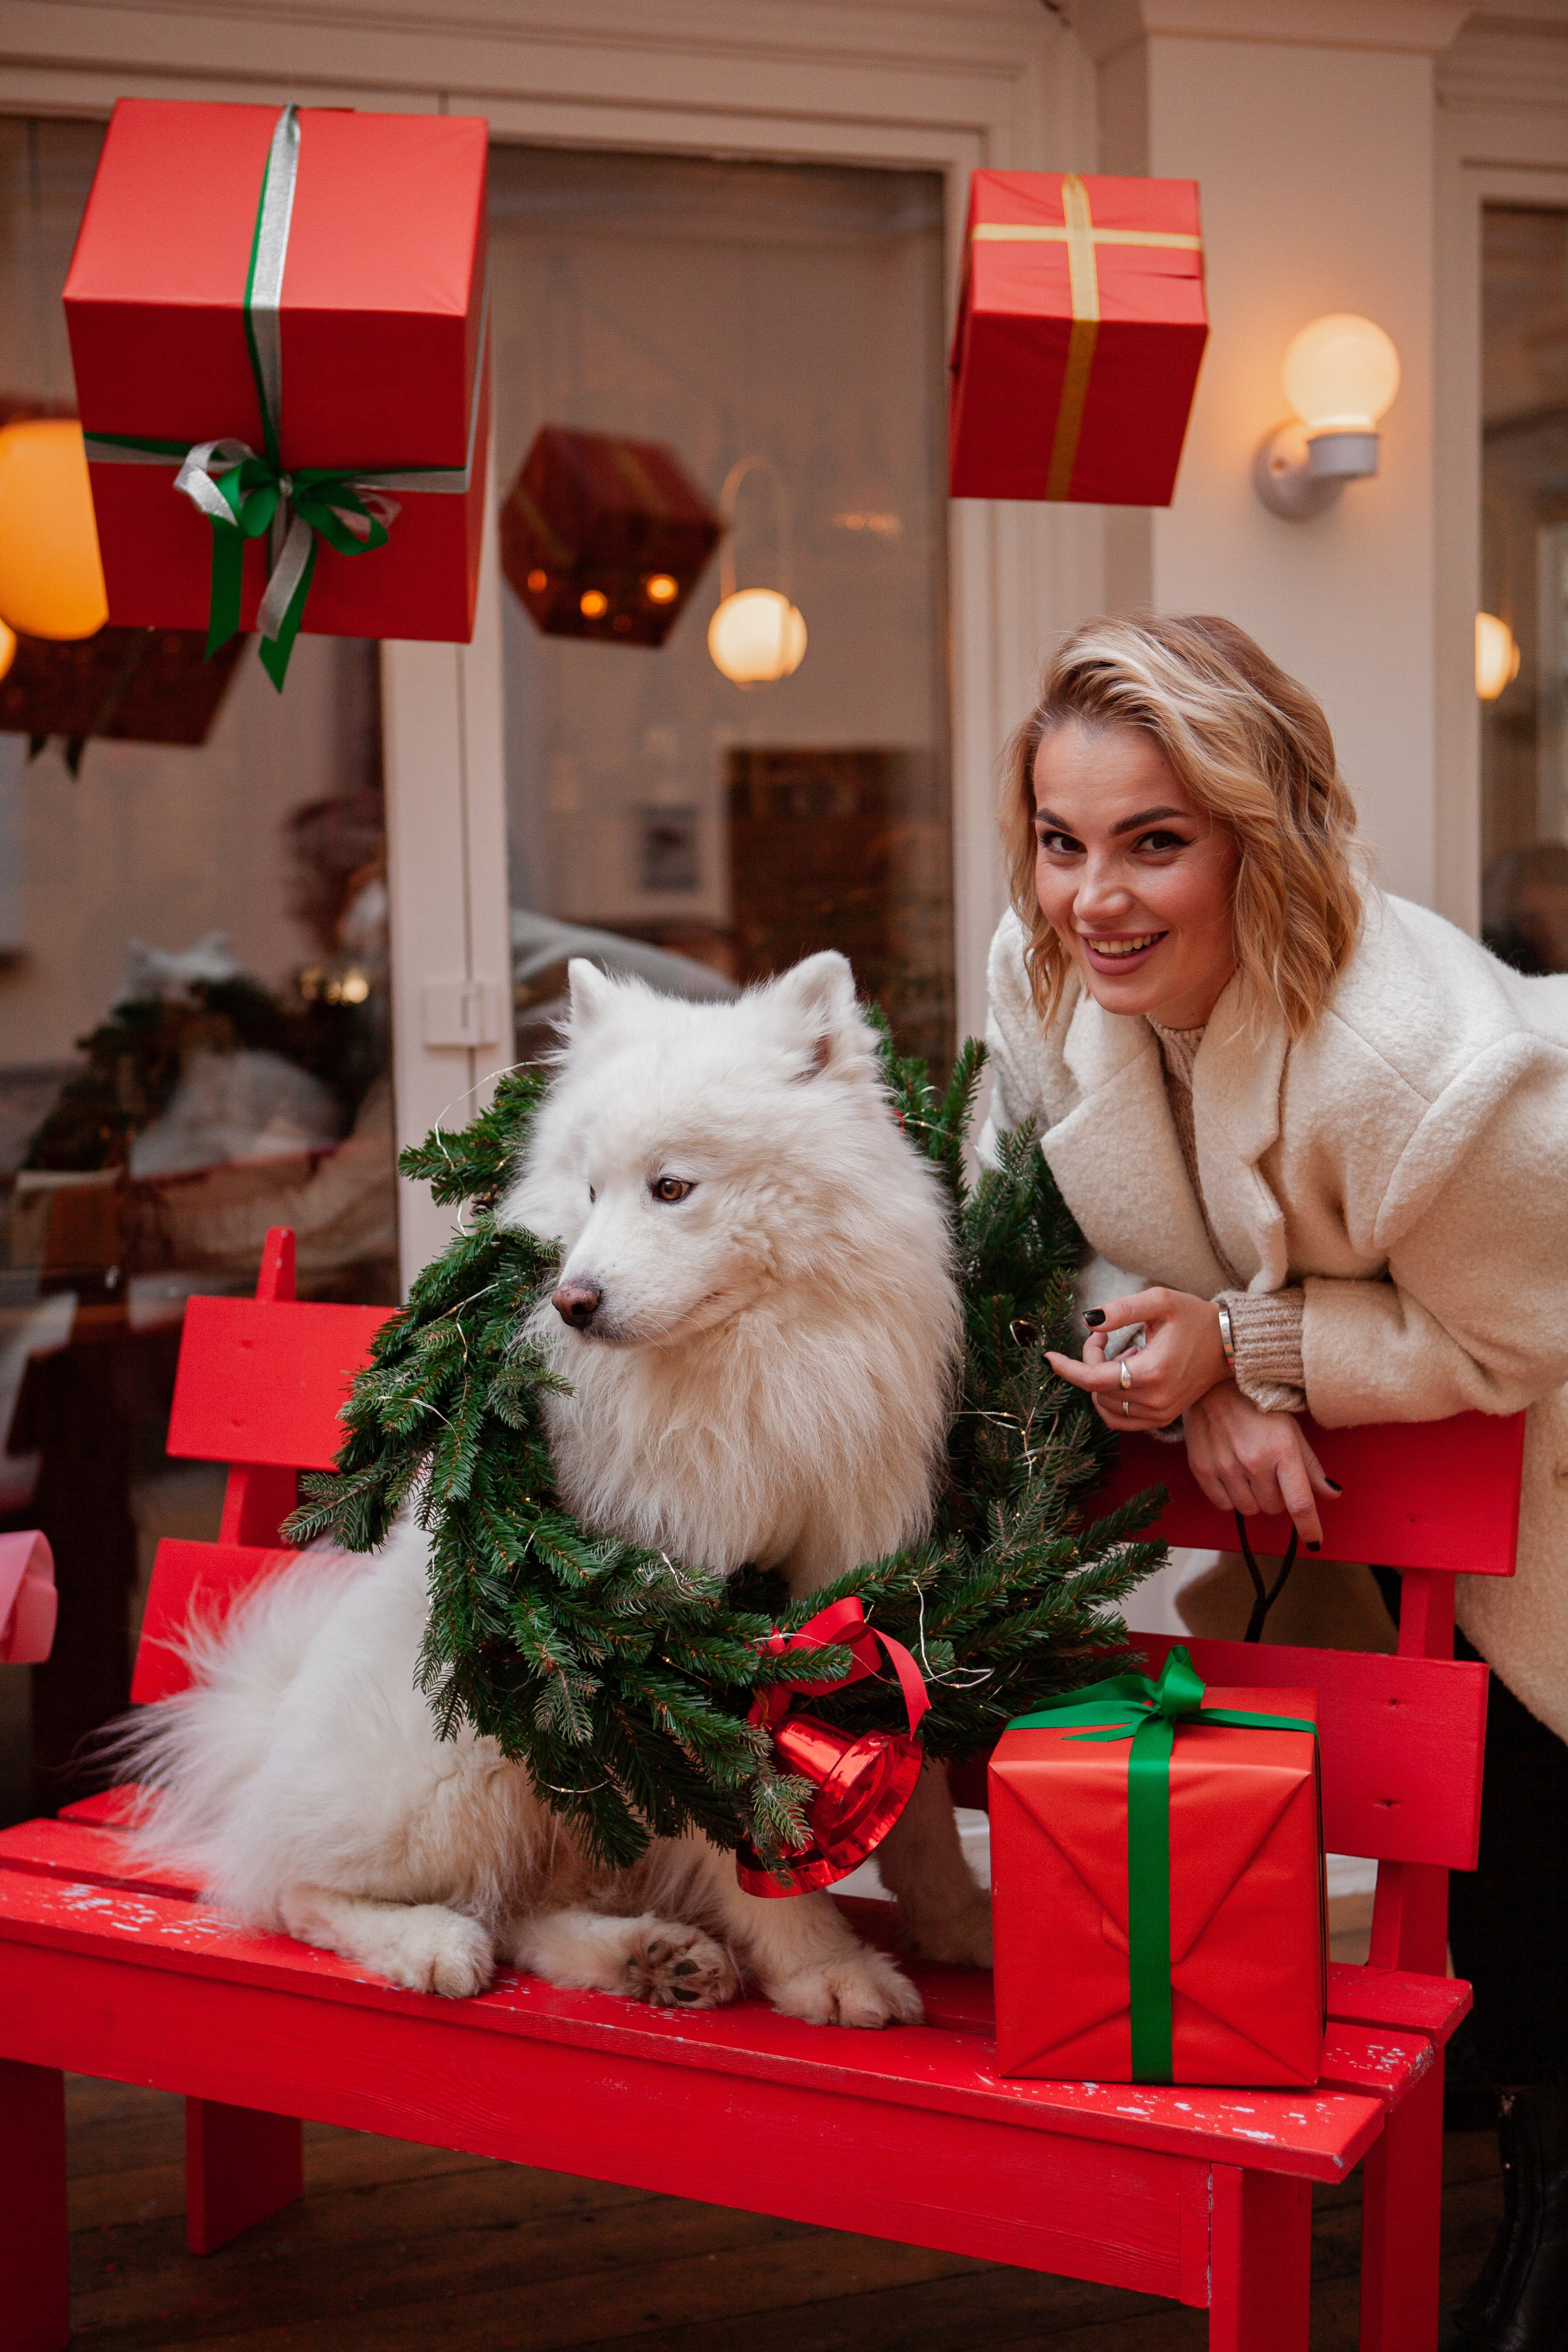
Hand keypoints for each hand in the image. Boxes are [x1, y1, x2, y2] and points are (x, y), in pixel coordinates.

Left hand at [1045, 1286, 1228, 1430]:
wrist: (1230, 1345)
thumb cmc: (1196, 1318)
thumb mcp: (1160, 1301)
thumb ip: (1122, 1309)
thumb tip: (1088, 1321)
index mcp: (1152, 1372)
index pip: (1094, 1380)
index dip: (1067, 1368)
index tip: (1049, 1356)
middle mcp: (1155, 1400)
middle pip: (1097, 1389)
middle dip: (1090, 1360)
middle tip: (1105, 1334)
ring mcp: (1159, 1414)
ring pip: (1105, 1405)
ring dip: (1100, 1379)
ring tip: (1122, 1353)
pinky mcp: (1162, 1419)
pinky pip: (1120, 1419)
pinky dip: (1111, 1398)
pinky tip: (1125, 1373)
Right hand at [1182, 1381, 1338, 1549]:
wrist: (1213, 1386)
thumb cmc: (1258, 1406)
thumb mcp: (1291, 1430)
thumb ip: (1311, 1466)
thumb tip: (1332, 1493)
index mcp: (1282, 1450)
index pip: (1300, 1503)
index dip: (1310, 1528)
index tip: (1315, 1542)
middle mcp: (1254, 1461)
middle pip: (1274, 1508)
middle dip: (1276, 1497)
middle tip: (1269, 1473)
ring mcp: (1226, 1466)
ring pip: (1249, 1509)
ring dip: (1253, 1498)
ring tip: (1248, 1472)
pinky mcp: (1202, 1469)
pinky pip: (1223, 1505)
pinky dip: (1230, 1497)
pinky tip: (1231, 1474)